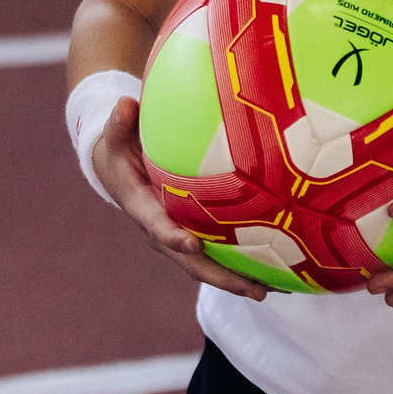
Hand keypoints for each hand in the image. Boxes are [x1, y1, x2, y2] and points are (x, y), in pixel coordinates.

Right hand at [91, 96, 271, 301]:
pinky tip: (277, 273)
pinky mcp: (194, 238)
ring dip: (239, 281)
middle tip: (255, 290)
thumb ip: (120, 123)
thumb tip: (125, 103)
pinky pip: (218, 258)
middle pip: (190, 262)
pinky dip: (244, 268)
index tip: (192, 245)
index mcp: (142, 207)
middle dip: (221, 278)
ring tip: (277, 290)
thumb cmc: (121, 149)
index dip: (173, 237)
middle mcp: (161, 231)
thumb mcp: (115, 135)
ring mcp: (178, 239)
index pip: (156, 225)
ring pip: (208, 267)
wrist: (118, 171)